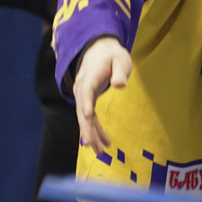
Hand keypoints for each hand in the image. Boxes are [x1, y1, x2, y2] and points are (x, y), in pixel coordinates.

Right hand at [72, 36, 129, 154]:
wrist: (98, 49)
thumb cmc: (111, 55)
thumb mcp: (120, 59)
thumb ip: (119, 72)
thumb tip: (120, 85)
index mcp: (90, 76)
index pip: (86, 91)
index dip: (85, 103)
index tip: (87, 116)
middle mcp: (82, 87)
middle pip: (81, 109)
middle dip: (86, 128)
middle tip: (92, 145)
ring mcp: (83, 95)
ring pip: (84, 117)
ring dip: (91, 134)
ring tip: (100, 151)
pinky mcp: (87, 100)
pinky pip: (89, 117)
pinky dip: (95, 129)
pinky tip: (104, 142)